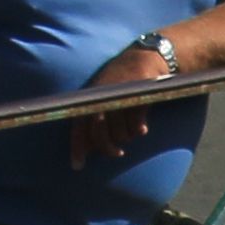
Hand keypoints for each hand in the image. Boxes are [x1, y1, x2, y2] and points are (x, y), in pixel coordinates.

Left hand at [69, 35, 184, 164]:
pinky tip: (142, 126)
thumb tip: (90, 146)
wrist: (147, 58)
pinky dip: (139, 129)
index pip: (79, 127)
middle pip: (100, 134)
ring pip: (120, 133)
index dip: (77, 147)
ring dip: (126, 136)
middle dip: (108, 148)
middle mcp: (102, 98)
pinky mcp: (137, 98)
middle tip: (117, 153)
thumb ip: (97, 119)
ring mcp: (119, 98)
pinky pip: (136, 126)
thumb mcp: (105, 96)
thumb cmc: (123, 81)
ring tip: (131, 129)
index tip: (77, 167)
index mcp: (90, 98)